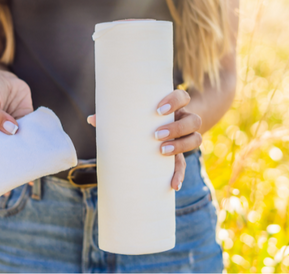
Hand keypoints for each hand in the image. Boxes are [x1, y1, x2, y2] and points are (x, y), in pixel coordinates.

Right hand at [0, 69, 33, 196]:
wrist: (3, 76)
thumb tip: (12, 130)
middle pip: (5, 155)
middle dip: (13, 168)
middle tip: (21, 181)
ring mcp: (13, 130)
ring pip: (21, 147)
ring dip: (28, 158)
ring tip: (35, 173)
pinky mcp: (26, 123)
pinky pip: (33, 135)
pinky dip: (38, 143)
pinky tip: (45, 154)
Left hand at [87, 89, 201, 190]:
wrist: (151, 134)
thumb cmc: (138, 120)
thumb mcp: (131, 117)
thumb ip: (115, 117)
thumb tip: (92, 119)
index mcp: (172, 107)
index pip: (182, 96)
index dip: (174, 101)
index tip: (158, 110)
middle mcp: (183, 120)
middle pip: (194, 120)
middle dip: (176, 127)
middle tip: (156, 135)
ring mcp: (184, 138)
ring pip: (196, 138)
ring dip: (181, 145)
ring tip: (161, 150)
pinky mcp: (180, 156)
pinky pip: (184, 165)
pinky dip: (179, 175)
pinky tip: (173, 184)